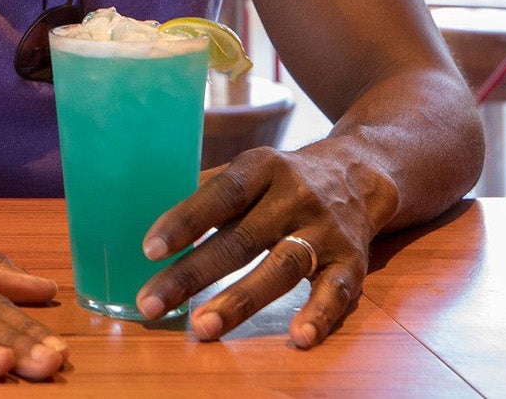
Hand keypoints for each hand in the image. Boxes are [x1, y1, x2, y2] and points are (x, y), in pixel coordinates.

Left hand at [134, 141, 398, 347]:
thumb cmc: (280, 180)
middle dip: (192, 274)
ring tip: (203, 327)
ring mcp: (324, 229)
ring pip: (281, 267)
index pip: (219, 194)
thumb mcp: (248, 170)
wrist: (359, 174)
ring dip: (241, 300)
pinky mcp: (352, 261)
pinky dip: (319, 315)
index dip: (184, 221)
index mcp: (261, 167)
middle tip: (152, 303)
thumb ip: (206, 192)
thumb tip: (146, 217)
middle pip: (240, 239)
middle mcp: (294, 196)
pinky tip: (299, 337)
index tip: (149, 249)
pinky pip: (336, 291)